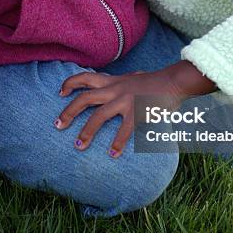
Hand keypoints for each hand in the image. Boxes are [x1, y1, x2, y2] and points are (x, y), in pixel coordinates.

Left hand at [54, 62, 215, 157]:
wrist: (175, 81)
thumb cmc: (156, 81)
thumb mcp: (134, 78)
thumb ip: (122, 83)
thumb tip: (116, 86)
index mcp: (114, 81)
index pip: (86, 77)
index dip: (70, 83)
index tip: (60, 92)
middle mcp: (116, 89)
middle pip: (84, 98)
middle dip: (68, 112)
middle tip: (58, 125)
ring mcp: (125, 100)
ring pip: (98, 116)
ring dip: (86, 132)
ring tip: (78, 146)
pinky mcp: (137, 112)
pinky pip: (124, 130)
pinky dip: (117, 143)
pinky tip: (112, 154)